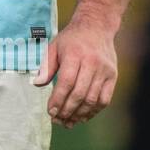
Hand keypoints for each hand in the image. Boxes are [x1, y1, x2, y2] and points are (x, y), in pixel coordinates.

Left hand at [33, 8, 118, 127]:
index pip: (66, 82)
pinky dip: (94, 111)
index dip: (58, 99)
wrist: (96, 26)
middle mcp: (92, 63)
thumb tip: (37, 85)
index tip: (50, 112)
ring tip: (68, 122)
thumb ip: (46, 66)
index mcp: (74, 54)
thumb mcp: (54, 47)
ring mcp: (104, 70)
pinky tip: (83, 116)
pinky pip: (105, 99)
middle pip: (80, 93)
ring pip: (92, 99)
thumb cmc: (71, 39)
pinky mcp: (113, 76)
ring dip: (80, 114)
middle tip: (57, 120)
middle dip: (67, 110)